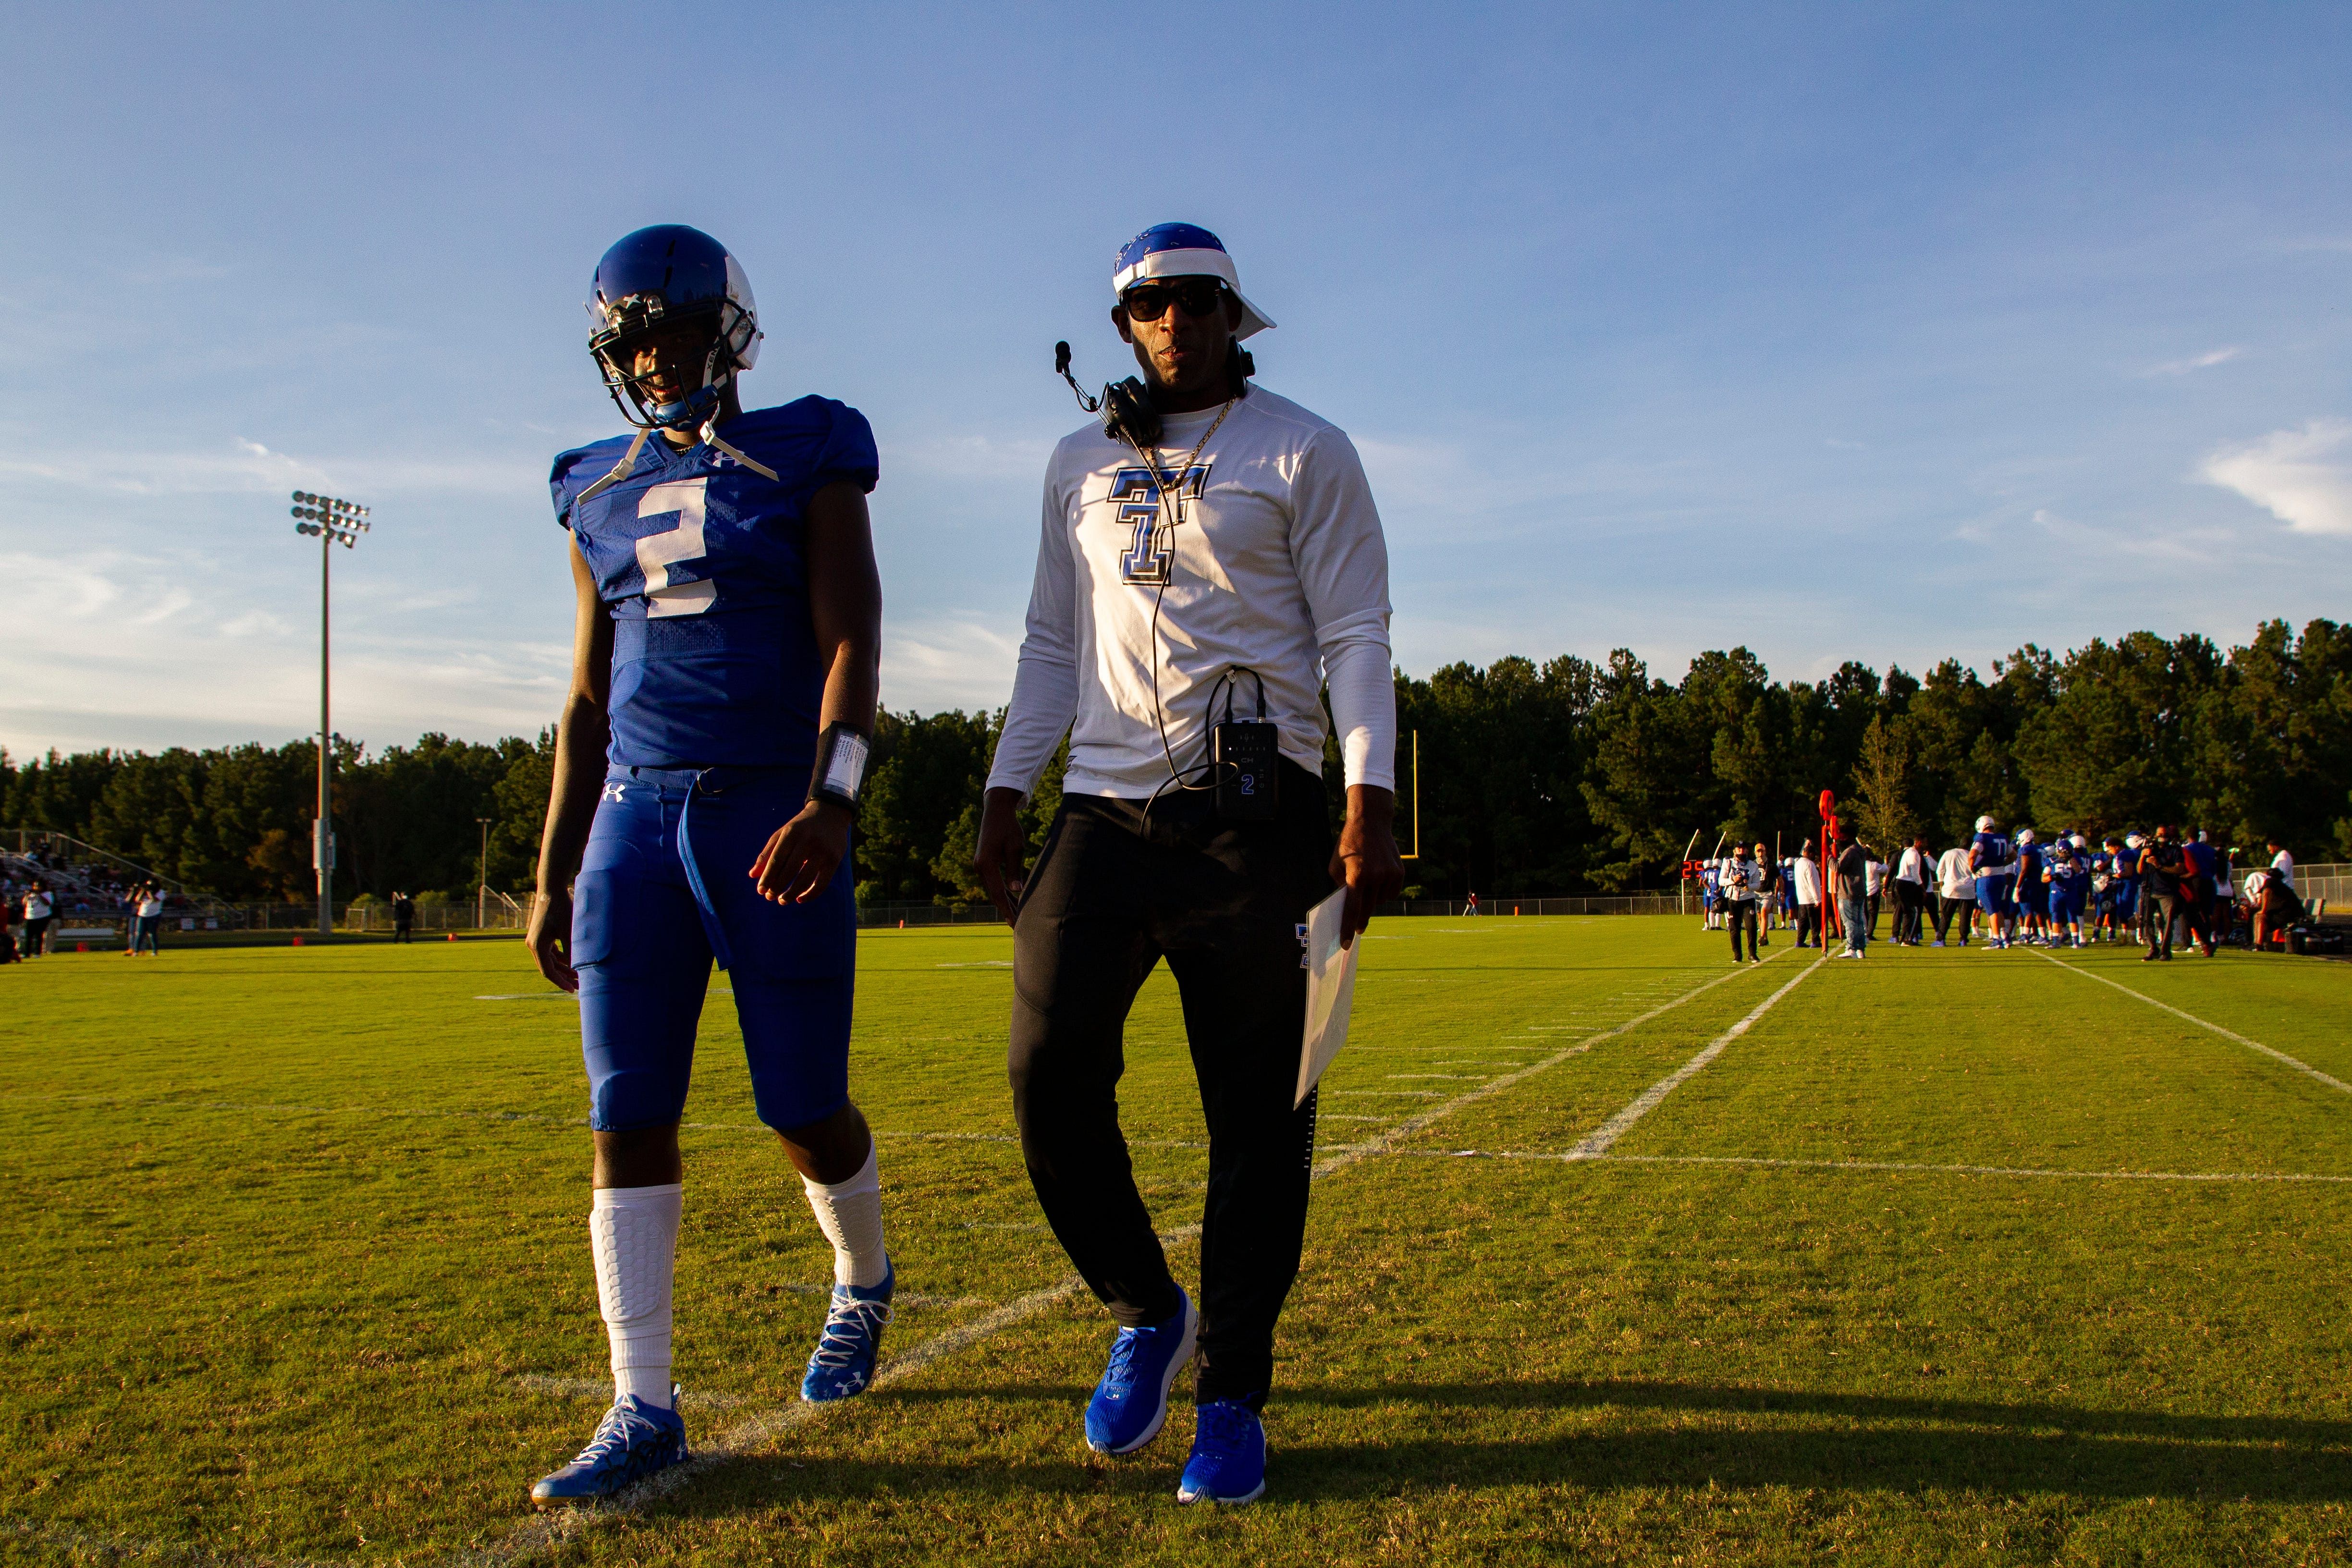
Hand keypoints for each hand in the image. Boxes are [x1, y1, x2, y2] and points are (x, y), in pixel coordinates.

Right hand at [527, 889, 577, 992]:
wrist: (551, 889)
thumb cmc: (561, 908)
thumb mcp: (568, 931)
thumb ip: (572, 950)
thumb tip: (576, 968)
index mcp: (537, 946)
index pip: (548, 971)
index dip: (560, 982)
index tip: (572, 990)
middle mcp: (533, 945)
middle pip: (549, 967)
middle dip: (564, 977)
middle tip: (578, 985)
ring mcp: (536, 939)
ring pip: (550, 960)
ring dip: (563, 967)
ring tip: (578, 975)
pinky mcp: (541, 934)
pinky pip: (550, 951)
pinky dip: (560, 957)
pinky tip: (571, 962)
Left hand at [751, 800, 851, 903]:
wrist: (830, 814)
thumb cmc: (801, 827)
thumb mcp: (782, 834)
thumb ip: (767, 854)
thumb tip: (752, 875)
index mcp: (791, 833)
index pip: (776, 860)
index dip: (767, 877)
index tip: (760, 890)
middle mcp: (807, 841)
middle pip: (789, 871)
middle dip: (777, 887)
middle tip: (769, 897)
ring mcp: (823, 851)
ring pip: (805, 879)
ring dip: (792, 894)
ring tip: (782, 900)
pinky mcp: (835, 859)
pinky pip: (822, 883)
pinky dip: (810, 894)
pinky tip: (800, 899)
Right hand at [973, 787, 1029, 921]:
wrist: (996, 810)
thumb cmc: (1009, 827)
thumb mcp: (1015, 848)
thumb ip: (1014, 870)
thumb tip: (1016, 892)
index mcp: (986, 865)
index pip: (997, 894)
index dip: (1007, 910)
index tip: (1015, 924)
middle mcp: (980, 867)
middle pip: (994, 895)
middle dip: (1006, 911)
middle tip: (1018, 928)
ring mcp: (980, 865)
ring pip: (993, 889)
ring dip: (1005, 902)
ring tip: (1018, 918)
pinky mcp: (984, 862)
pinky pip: (994, 882)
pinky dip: (1003, 891)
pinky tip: (1012, 900)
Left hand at [1329, 784, 1404, 947]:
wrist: (1370, 822)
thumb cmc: (1348, 845)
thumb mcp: (1335, 865)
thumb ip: (1340, 886)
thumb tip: (1345, 907)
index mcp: (1356, 875)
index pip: (1352, 909)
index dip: (1348, 928)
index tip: (1346, 944)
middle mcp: (1375, 876)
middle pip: (1367, 909)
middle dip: (1360, 920)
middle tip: (1357, 929)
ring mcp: (1389, 874)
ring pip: (1379, 901)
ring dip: (1372, 900)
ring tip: (1367, 884)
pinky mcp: (1399, 872)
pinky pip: (1390, 893)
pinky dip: (1383, 892)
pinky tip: (1377, 879)